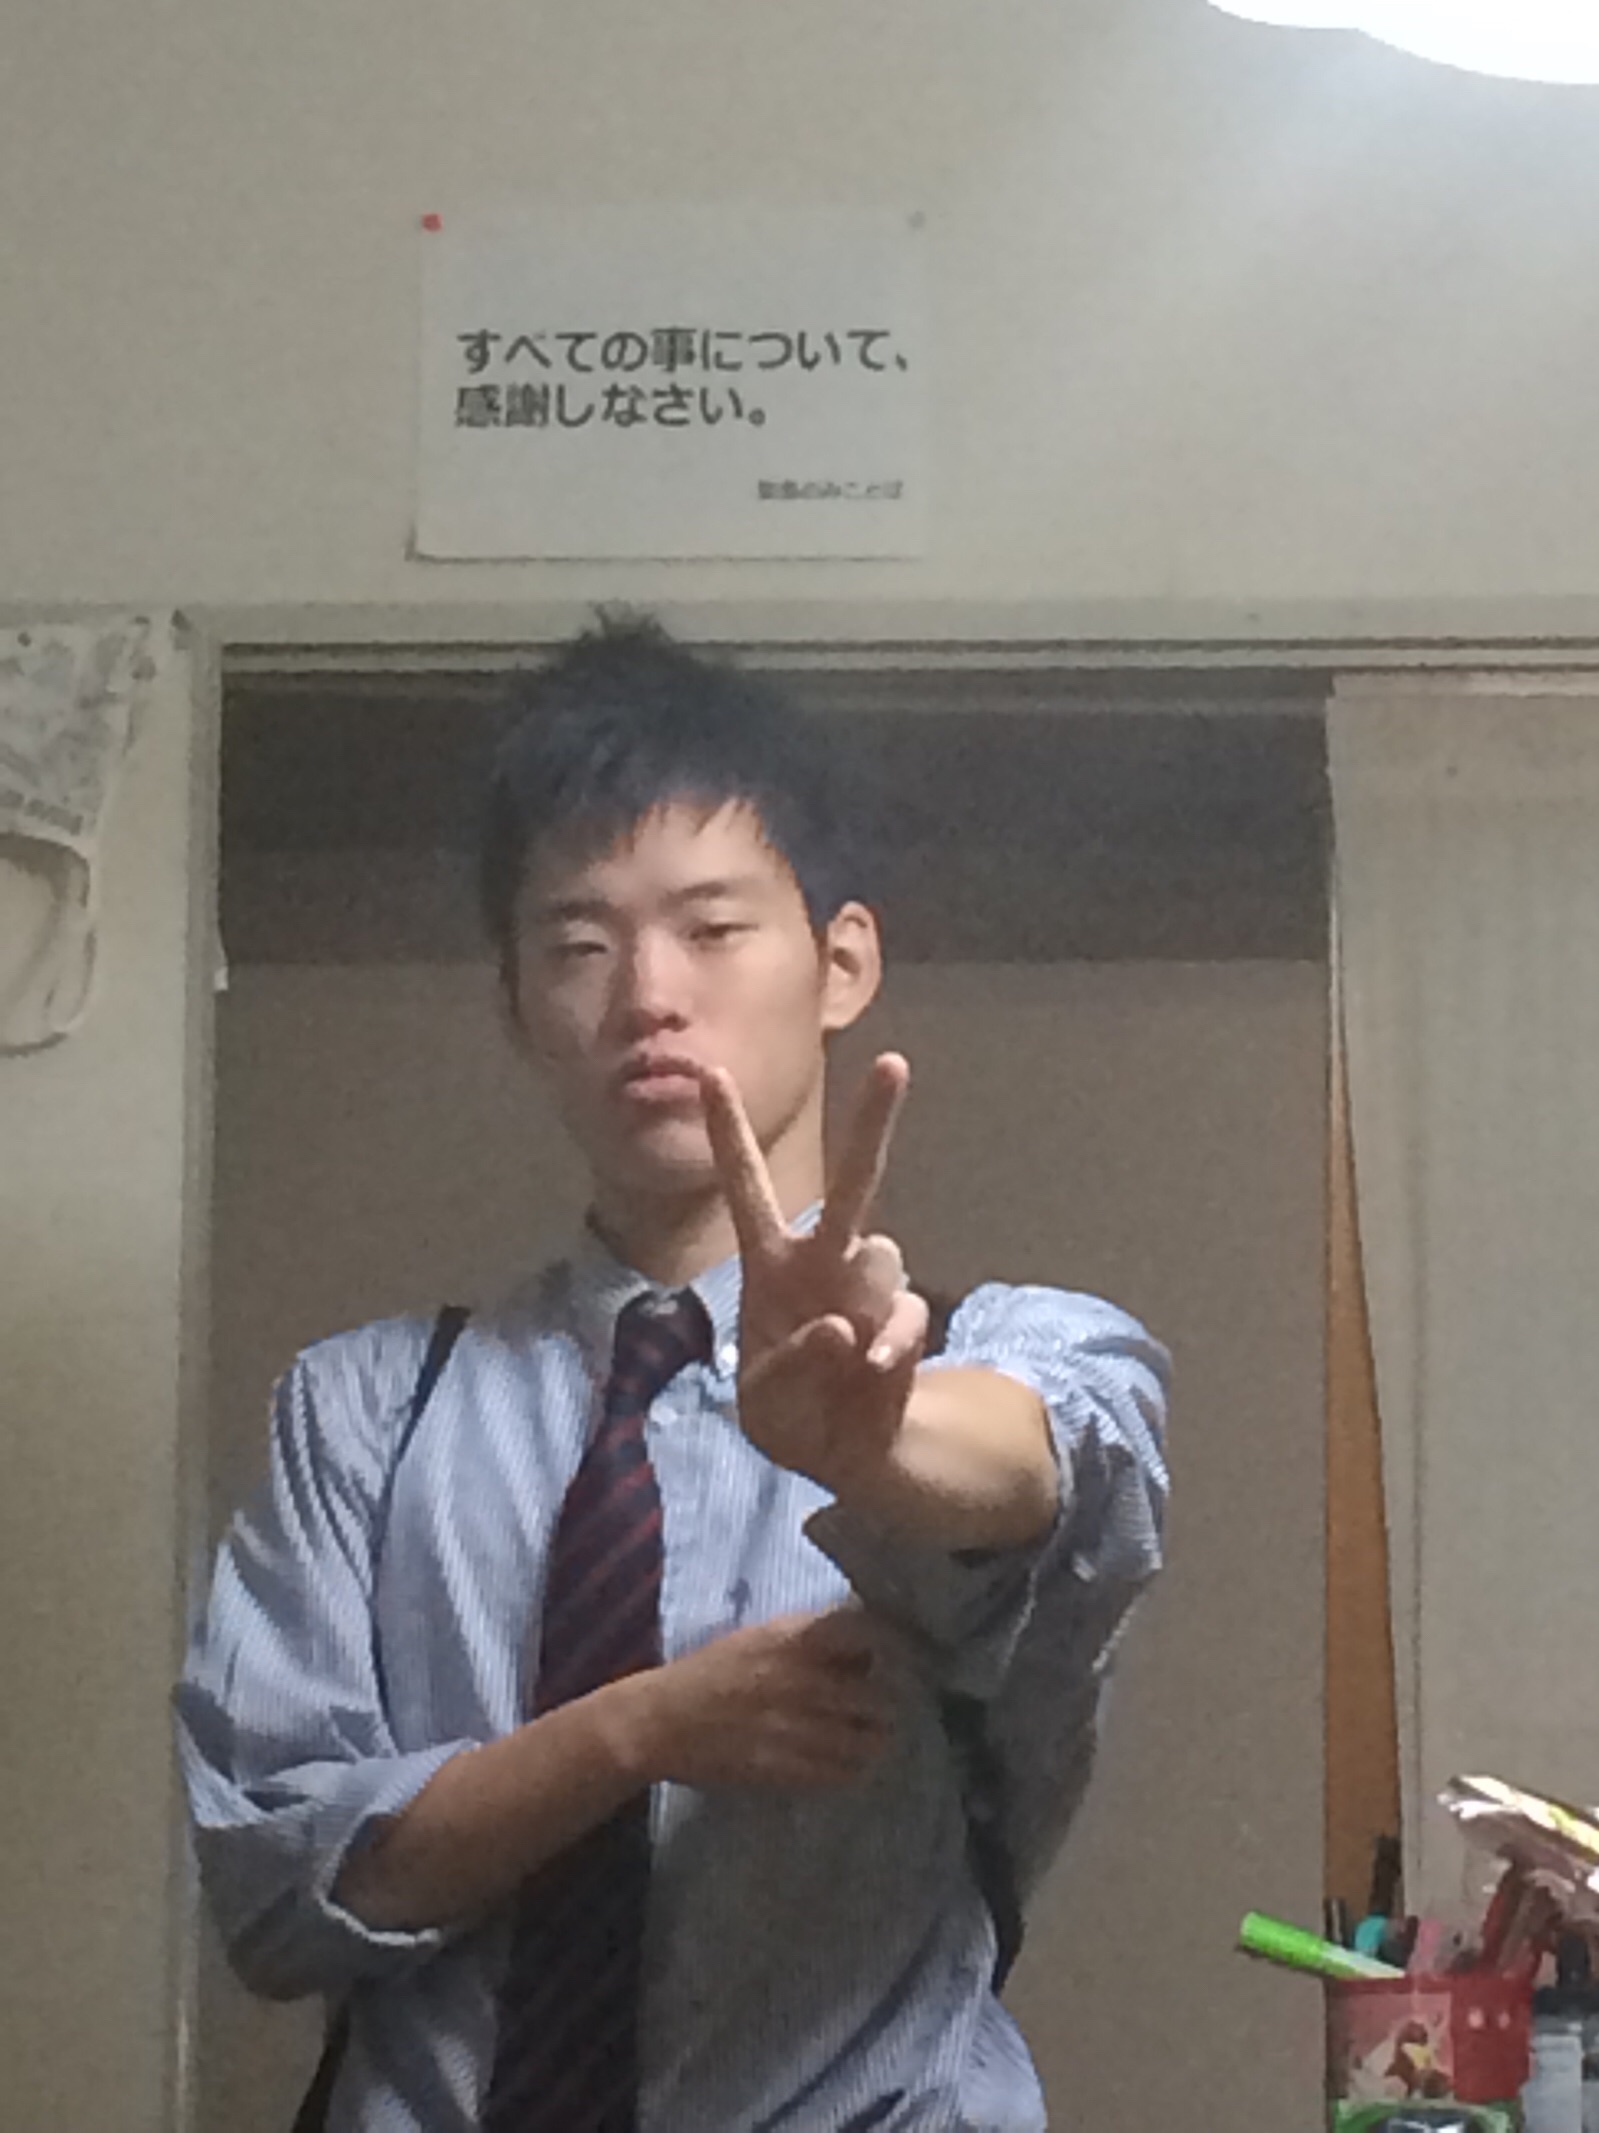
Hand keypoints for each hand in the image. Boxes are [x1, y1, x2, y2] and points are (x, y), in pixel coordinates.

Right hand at [631, 1610, 893, 1790]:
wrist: (661, 1720)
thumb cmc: (710, 1672)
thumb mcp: (761, 1638)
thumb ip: (810, 1641)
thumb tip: (862, 1654)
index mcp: (793, 1639)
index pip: (866, 1634)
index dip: (893, 1647)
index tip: (904, 1658)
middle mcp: (802, 1679)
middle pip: (875, 1695)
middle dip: (888, 1704)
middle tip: (891, 1709)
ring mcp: (796, 1727)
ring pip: (865, 1740)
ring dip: (874, 1740)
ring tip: (874, 1740)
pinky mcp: (786, 1768)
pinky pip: (840, 1773)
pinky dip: (851, 1769)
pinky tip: (849, 1764)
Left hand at [700, 1053, 928, 1492]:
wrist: (845, 1453)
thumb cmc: (790, 1410)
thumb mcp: (762, 1402)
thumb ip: (788, 1365)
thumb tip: (840, 1329)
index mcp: (771, 1263)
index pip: (748, 1187)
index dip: (731, 1132)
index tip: (710, 1072)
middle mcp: (824, 1260)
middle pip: (854, 1181)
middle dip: (874, 1123)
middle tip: (896, 1062)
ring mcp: (868, 1288)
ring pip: (882, 1257)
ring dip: (863, 1302)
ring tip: (840, 1357)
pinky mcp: (903, 1321)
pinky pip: (905, 1317)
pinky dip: (889, 1347)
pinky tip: (872, 1371)